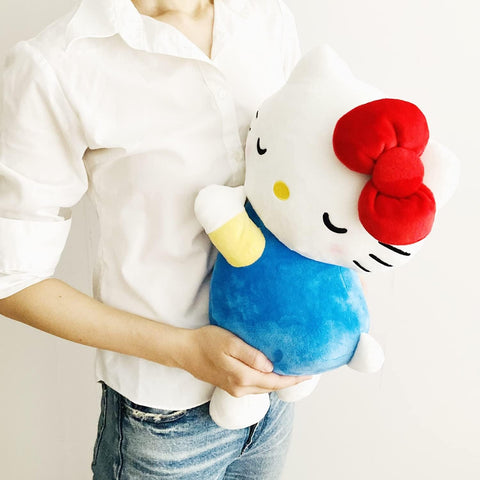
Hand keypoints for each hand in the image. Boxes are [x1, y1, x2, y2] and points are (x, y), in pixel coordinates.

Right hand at [177, 325, 311, 397]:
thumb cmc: (206, 342)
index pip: (275, 382)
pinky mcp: (230, 385)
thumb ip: (250, 355)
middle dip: (289, 381)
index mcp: (242, 378)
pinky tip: (271, 371)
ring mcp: (235, 389)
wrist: (185, 351)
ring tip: (292, 370)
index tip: (309, 373)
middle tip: (305, 370)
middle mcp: (240, 388)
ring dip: (278, 381)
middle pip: (271, 387)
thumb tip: (270, 366)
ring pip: (263, 387)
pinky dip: (266, 380)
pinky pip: (254, 385)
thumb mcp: (229, 343)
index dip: (293, 379)